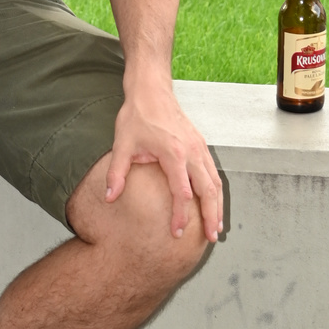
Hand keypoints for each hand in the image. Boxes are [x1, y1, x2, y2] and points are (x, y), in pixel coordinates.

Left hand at [106, 84, 223, 243]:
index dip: (181, 215)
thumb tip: (110, 198)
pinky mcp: (201, 145)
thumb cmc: (136, 117)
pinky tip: (214, 204)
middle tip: (211, 238)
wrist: (151, 91)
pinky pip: (213, 172)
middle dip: (211, 215)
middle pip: (208, 190)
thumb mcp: (122, 144)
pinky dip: (216, 191)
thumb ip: (117, 173)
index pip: (181, 192)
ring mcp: (199, 148)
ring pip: (215, 182)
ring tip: (217, 228)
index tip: (177, 233)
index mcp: (173, 153)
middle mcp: (192, 152)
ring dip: (218, 205)